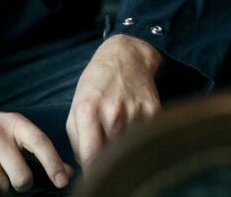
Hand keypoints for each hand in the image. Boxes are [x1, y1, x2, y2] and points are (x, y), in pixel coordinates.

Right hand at [0, 92, 71, 191]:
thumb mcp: (10, 128)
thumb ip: (36, 148)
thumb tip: (67, 172)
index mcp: (14, 122)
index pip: (40, 143)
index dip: (54, 164)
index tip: (62, 180)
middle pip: (22, 176)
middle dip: (21, 183)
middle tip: (15, 177)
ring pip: (1, 185)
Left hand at [65, 34, 162, 167]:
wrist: (125, 58)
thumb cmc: (96, 84)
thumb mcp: (77, 106)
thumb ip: (76, 139)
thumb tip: (86, 167)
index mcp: (89, 111)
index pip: (91, 157)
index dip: (92, 171)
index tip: (94, 173)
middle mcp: (112, 112)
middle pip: (112, 155)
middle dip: (108, 156)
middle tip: (107, 144)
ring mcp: (135, 113)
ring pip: (129, 148)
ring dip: (124, 145)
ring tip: (120, 127)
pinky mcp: (153, 112)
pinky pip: (145, 137)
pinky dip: (139, 136)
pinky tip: (133, 120)